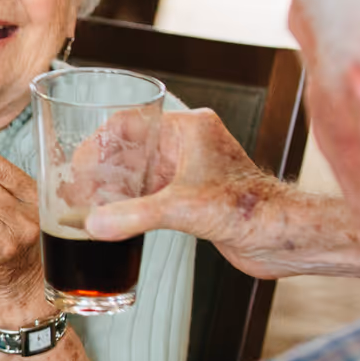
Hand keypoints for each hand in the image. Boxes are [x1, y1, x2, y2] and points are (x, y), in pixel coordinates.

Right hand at [83, 108, 285, 262]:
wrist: (284, 238)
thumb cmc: (252, 210)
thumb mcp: (184, 209)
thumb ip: (134, 216)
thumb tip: (92, 224)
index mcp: (189, 129)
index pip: (128, 122)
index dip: (97, 143)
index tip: (77, 167)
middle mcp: (187, 145)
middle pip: (128, 148)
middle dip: (99, 170)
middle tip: (76, 192)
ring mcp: (189, 171)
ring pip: (136, 173)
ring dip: (111, 189)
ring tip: (86, 208)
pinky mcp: (191, 197)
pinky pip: (148, 194)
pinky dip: (128, 205)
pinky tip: (112, 221)